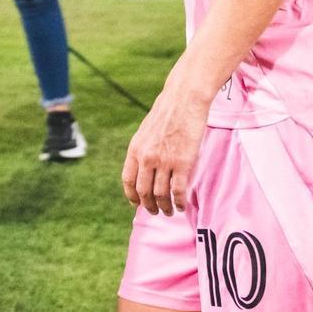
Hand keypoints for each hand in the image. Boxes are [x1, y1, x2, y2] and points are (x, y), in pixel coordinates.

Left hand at [121, 85, 208, 216]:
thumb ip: (143, 150)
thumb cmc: (167, 112)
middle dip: (149, 206)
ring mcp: (164, 161)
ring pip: (161, 195)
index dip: (132, 197)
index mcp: (135, 150)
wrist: (184, 99)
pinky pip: (178, 191)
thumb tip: (143, 168)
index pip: (128, 181)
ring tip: (170, 211)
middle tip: (156, 212)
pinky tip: (182, 206)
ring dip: (165, 208)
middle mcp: (147, 158)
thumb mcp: (146, 131)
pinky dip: (179, 202)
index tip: (137, 204)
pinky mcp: (183, 163)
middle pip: (144, 192)